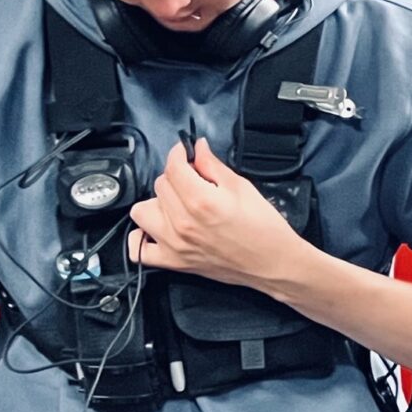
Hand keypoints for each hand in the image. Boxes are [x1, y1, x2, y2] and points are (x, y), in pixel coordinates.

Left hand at [128, 139, 306, 292]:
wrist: (274, 263)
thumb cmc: (265, 229)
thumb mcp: (243, 188)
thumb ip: (214, 166)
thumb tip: (198, 149)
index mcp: (202, 201)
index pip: (173, 167)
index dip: (179, 153)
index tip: (184, 152)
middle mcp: (183, 223)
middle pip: (160, 185)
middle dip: (176, 177)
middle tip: (194, 181)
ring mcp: (175, 244)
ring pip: (142, 211)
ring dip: (157, 204)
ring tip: (176, 205)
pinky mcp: (174, 262)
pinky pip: (138, 249)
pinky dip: (142, 238)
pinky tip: (158, 230)